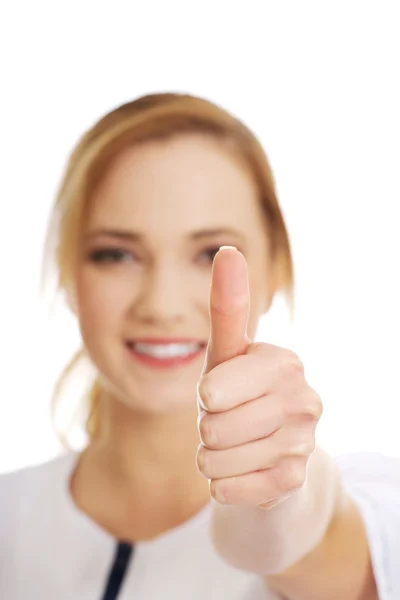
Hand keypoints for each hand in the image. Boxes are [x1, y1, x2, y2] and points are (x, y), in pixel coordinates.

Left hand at [196, 247, 322, 508]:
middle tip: (228, 420)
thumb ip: (228, 306)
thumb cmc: (240, 395)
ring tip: (235, 444)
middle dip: (208, 427)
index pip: (215, 389)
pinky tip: (243, 470)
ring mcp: (303, 442)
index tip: (219, 393)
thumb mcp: (228, 354)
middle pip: (213, 426)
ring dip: (212, 457)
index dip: (208, 395)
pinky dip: (223, 483)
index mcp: (283, 363)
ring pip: (217, 458)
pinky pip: (228, 487)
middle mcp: (303, 399)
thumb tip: (228, 250)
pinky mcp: (294, 481)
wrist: (268, 454)